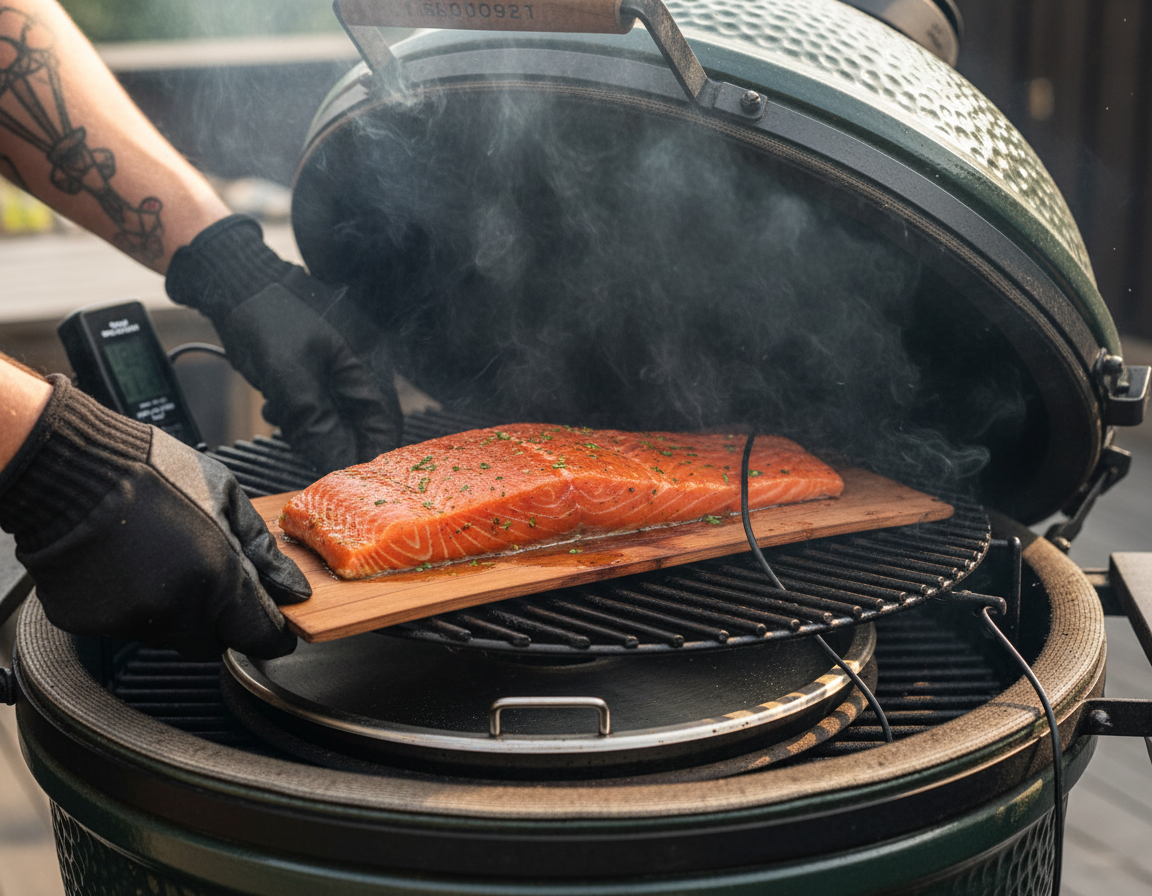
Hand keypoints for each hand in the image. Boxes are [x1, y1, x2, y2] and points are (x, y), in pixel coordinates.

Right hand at [0, 376, 308, 658]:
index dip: (268, 633)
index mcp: (218, 578)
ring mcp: (131, 619)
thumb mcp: (227, 497)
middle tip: (203, 575)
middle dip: (217, 619)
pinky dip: (131, 605)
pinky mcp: (92, 624)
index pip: (257, 636)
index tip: (270, 627)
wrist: (71, 467)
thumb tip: (292, 589)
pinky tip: (124, 565)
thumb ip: (262, 550)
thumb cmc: (151, 471)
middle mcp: (176, 609)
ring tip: (157, 558)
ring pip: (168, 634)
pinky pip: (125, 626)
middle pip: (211, 642)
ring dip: (173, 610)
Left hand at [166, 215, 401, 473]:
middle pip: (360, 420)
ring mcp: (340, 361)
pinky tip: (278, 407)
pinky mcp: (319, 363)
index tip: (349, 476)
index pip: (381, 420)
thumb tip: (337, 464)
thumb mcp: (290, 378)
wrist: (236, 281)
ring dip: (313, 426)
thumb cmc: (266, 319)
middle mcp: (361, 361)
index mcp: (367, 360)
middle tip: (309, 450)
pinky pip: (320, 400)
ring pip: (337, 413)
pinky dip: (302, 411)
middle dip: (334, 439)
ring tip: (284, 418)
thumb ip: (316, 424)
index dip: (369, 451)